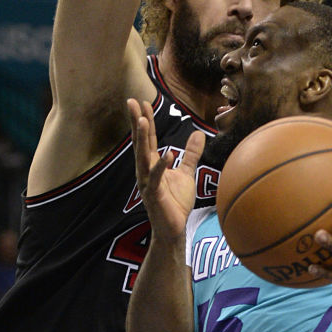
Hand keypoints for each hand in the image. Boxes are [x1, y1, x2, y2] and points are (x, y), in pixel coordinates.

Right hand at [127, 99, 204, 241]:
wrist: (174, 229)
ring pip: (143, 157)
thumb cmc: (176, 202)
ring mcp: (148, 183)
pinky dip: (161, 166)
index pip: (147, 138)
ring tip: (143, 120)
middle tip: (132, 102)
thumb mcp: (186, 173)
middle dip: (137, 122)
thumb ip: (191, 154)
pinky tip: (167, 154)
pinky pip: (157, 178)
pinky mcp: (155, 195)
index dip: (145, 120)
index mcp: (152, 164)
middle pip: (140, 142)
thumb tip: (199, 134)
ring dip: (142, 139)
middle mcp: (145, 171)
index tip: (141, 102)